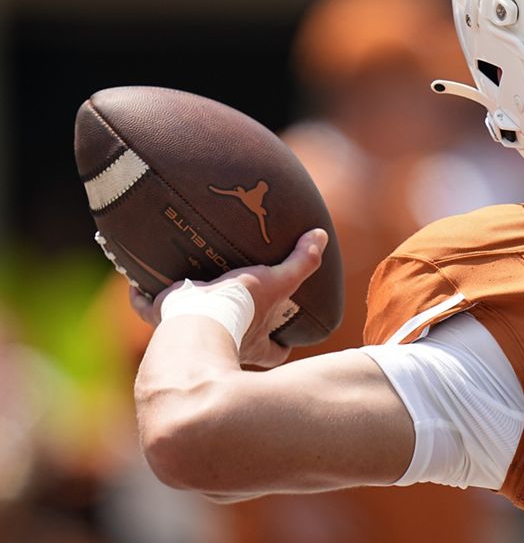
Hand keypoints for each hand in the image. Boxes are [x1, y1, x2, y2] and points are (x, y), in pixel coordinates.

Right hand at [132, 229, 327, 367]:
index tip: (283, 339)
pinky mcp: (161, 322)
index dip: (279, 346)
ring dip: (184, 312)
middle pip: (231, 342)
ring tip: (183, 287)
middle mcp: (222, 345)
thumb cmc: (240, 310)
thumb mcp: (276, 283)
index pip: (274, 352)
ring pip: (186, 330)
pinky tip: (137, 278)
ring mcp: (188, 338)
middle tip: (231, 305)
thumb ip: (301, 263)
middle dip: (231, 327)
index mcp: (252, 340)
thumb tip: (321, 236)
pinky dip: (141, 296)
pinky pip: (148, 309)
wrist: (193, 326)